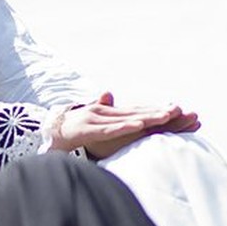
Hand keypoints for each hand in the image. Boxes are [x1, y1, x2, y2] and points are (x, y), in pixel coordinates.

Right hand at [52, 92, 200, 159]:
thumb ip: (101, 109)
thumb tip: (108, 93)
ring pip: (128, 118)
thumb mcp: (88, 121)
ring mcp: (96, 119)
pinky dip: (125, 127)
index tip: (181, 112)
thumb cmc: (66, 130)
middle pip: (138, 112)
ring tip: (169, 115)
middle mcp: (105, 113)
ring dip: (149, 117)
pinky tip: (139, 125)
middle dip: (162, 113)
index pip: (138, 112)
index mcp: (108, 114)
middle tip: (186, 112)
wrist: (40, 132)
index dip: (158, 111)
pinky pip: (110, 130)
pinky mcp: (87, 129)